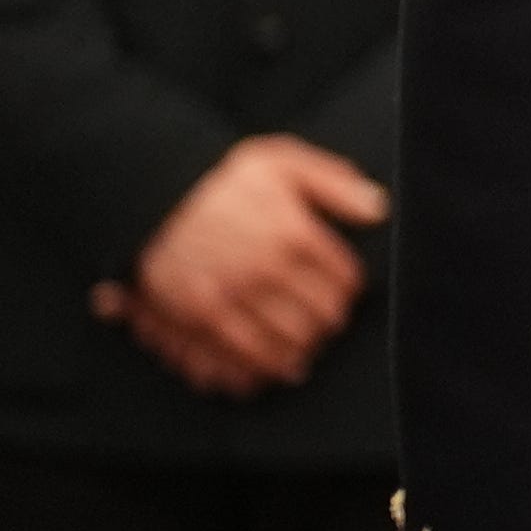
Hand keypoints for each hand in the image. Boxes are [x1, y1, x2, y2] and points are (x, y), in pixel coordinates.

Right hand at [94, 136, 387, 397]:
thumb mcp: (282, 161)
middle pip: (321, 317)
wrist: (152, 190)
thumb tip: (378, 210)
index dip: (349, 290)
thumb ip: (335, 185)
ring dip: (302, 350)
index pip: (344, 281)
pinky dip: (263, 369)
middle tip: (325, 321)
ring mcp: (233, 295)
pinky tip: (273, 369)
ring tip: (304, 347)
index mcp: (294, 233)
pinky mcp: (199, 316)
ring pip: (288, 344)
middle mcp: (267, 268)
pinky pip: (243, 357)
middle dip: (328, 322)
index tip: (344, 291)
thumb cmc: (219, 177)